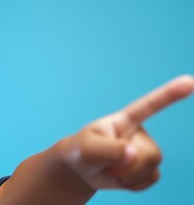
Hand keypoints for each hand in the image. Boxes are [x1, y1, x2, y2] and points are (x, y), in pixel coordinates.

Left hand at [61, 75, 193, 189]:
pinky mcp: (148, 168)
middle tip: (107, 164)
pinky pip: (149, 180)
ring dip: (128, 175)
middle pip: (150, 153)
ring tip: (112, 168)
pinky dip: (131, 184)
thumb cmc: (82, 152)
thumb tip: (133, 154)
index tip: (189, 82)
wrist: (83, 169)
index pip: (149, 106)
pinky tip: (120, 176)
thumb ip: (108, 150)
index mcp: (125, 120)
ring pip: (151, 167)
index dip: (170, 94)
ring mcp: (146, 151)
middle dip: (128, 166)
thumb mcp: (87, 149)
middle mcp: (140, 134)